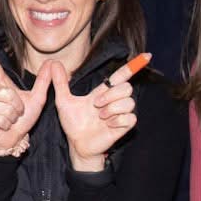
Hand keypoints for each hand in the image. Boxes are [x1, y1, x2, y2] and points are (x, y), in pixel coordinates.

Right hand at [0, 40, 53, 154]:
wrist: (14, 139)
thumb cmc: (23, 119)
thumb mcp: (37, 99)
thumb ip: (44, 81)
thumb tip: (52, 62)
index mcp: (3, 86)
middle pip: (6, 93)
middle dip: (17, 106)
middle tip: (17, 114)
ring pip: (3, 108)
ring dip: (12, 117)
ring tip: (10, 121)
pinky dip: (6, 125)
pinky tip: (3, 127)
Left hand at [52, 52, 149, 169]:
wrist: (77, 144)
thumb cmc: (73, 123)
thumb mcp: (64, 101)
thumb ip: (60, 83)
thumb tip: (53, 63)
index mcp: (104, 93)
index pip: (121, 76)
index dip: (133, 66)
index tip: (147, 56)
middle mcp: (114, 101)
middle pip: (127, 87)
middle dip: (110, 95)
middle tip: (96, 105)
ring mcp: (121, 114)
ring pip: (129, 102)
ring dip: (112, 109)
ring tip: (100, 117)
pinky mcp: (124, 126)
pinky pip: (130, 117)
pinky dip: (117, 120)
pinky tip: (108, 125)